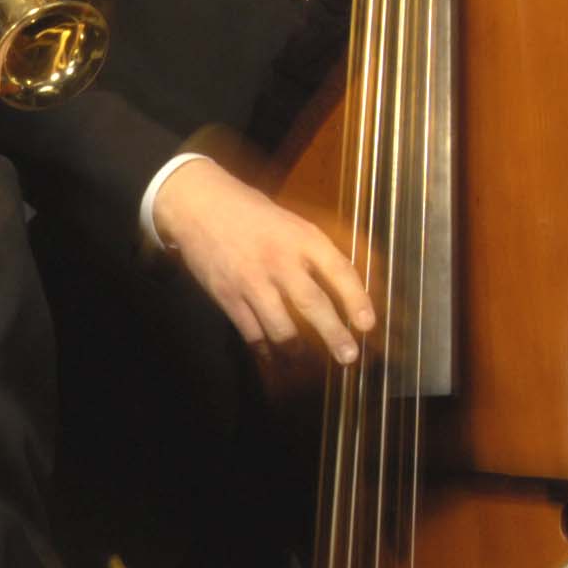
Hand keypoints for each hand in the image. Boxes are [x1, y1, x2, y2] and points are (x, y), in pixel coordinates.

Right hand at [148, 159, 375, 366]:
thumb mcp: (292, 223)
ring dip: (297, 351)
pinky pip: (251, 333)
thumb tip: (344, 289)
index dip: (357, 300)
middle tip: (349, 358)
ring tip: (307, 362)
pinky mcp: (228, 297)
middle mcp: (279, 260)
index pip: (338, 270)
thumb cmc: (252, 214)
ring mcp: (251, 281)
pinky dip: (265, 349)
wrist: (199, 206)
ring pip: (280, 328)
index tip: (368, 325)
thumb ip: (315, 252)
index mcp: (302, 238)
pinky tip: (274, 357)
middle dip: (334, 335)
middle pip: (312, 304)